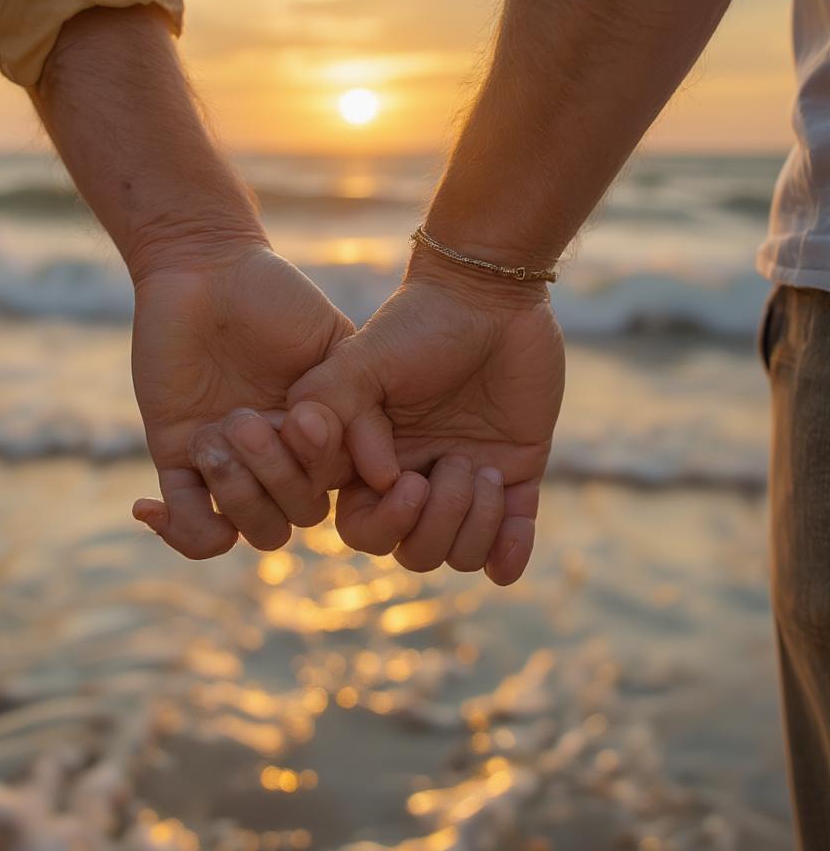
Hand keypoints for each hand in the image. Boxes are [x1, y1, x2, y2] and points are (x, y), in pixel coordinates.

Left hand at [130, 238, 429, 556]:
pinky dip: (176, 530)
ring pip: (248, 526)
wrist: (203, 268)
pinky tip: (152, 506)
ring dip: (234, 493)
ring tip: (213, 434)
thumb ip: (361, 403)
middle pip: (291, 518)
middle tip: (247, 418)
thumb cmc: (275, 295)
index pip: (330, 488)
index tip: (307, 423)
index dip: (320, 468)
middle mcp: (279, 459)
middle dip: (274, 477)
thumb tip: (384, 474)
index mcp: (320, 437)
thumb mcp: (333, 343)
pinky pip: (188, 521)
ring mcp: (231, 462)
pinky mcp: (180, 456)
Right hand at [285, 248, 564, 583]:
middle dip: (436, 523)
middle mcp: (415, 478)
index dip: (383, 523)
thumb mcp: (359, 360)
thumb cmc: (419, 324)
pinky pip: (510, 548)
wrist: (491, 296)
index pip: (362, 528)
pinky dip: (512, 553)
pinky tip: (516, 530)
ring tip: (487, 469)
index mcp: (372, 461)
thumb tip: (378, 478)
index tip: (407, 478)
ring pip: (459, 554)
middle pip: (412, 551)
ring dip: (476, 524)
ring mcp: (465, 483)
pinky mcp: (515, 479)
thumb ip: (334, 411)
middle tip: (457, 464)